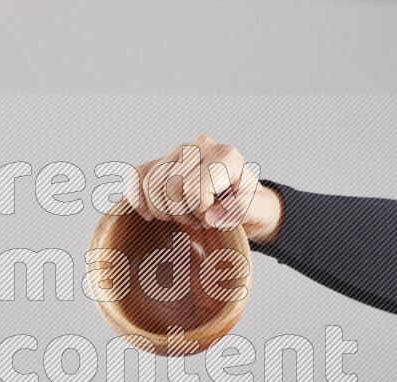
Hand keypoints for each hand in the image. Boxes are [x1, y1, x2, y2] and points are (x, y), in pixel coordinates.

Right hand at [126, 135, 283, 243]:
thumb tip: (211, 215)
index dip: (199, 212)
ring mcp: (179, 151)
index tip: (213, 217)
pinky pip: (137, 175)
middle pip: (169, 188)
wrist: (245, 199)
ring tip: (184, 215)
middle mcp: (201, 146)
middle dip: (181, 214)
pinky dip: (137, 199)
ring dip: (164, 211)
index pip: (194, 188)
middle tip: (199, 220)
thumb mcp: (259, 212)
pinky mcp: (163, 160)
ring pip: (151, 185)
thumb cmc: (252, 206)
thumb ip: (241, 212)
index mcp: (226, 156)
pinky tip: (150, 214)